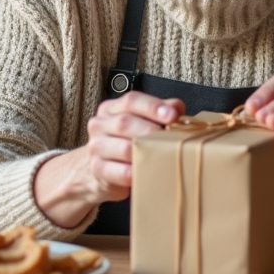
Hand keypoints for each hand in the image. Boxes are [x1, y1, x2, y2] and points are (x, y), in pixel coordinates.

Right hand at [34, 92, 183, 227]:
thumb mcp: (141, 122)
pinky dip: (135, 173)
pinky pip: (118, 172)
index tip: (172, 115)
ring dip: (145, 152)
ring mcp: (96, 147)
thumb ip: (159, 112)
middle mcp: (100, 125)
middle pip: (125, 123)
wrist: (100, 169)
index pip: (131, 101)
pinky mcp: (98, 169)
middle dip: (151, 131)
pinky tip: (146, 172)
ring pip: (123, 148)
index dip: (153, 106)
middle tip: (171, 139)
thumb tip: (177, 107)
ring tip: (163, 156)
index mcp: (112, 108)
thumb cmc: (126, 142)